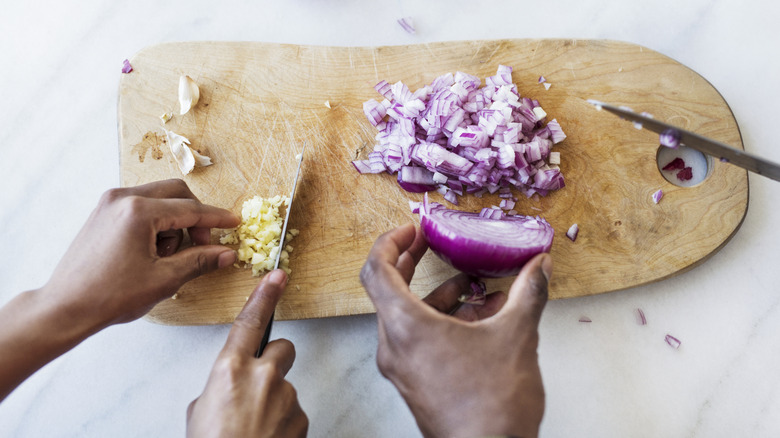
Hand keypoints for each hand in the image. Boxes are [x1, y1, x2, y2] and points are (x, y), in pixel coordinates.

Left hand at [0, 179, 239, 401]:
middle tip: (205, 244)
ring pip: (159, 198)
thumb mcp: (164, 279)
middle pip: (176, 193)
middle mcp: (123, 198)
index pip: (191, 209)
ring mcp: (110, 203)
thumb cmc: (110, 295)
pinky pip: (141, 206)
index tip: (234, 223)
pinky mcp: (103, 212)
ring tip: (169, 255)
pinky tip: (154, 250)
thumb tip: (227, 254)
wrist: (66, 307)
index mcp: (139, 211)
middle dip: (196, 217)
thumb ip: (200, 261)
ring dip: (175, 221)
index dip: (217, 219)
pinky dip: (156, 222)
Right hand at [187, 270, 307, 437]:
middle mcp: (262, 377)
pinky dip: (283, 424)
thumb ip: (218, 388)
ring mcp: (285, 397)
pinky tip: (266, 437)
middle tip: (260, 385)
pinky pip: (293, 413)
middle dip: (275, 361)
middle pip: (283, 348)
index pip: (250, 321)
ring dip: (274, 402)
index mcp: (230, 369)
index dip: (264, 295)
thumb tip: (228, 389)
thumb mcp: (200, 412)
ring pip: (286, 388)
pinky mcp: (301, 418)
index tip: (277, 277)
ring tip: (254, 428)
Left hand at [360, 223, 551, 437]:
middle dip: (412, 263)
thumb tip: (539, 266)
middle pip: (389, 291)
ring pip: (409, 317)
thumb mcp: (516, 336)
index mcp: (406, 328)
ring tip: (474, 286)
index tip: (412, 229)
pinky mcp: (415, 383)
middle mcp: (394, 347)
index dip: (390, 241)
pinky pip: (419, 340)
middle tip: (431, 244)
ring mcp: (403, 368)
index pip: (376, 270)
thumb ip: (528, 293)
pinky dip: (442, 322)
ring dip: (438, 296)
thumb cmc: (493, 405)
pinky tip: (480, 320)